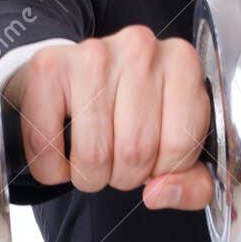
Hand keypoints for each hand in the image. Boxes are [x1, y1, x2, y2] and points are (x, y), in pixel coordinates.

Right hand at [2, 26, 213, 207]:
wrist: (69, 82)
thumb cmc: (127, 112)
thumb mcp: (175, 147)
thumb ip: (192, 184)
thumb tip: (159, 193)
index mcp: (182, 62)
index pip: (181, 145)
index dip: (164, 170)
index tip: (153, 159)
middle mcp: (140, 48)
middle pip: (136, 152)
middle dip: (124, 176)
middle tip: (117, 160)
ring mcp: (93, 54)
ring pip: (93, 154)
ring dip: (88, 176)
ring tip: (90, 157)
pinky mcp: (49, 66)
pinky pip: (47, 144)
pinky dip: (51, 168)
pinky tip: (59, 152)